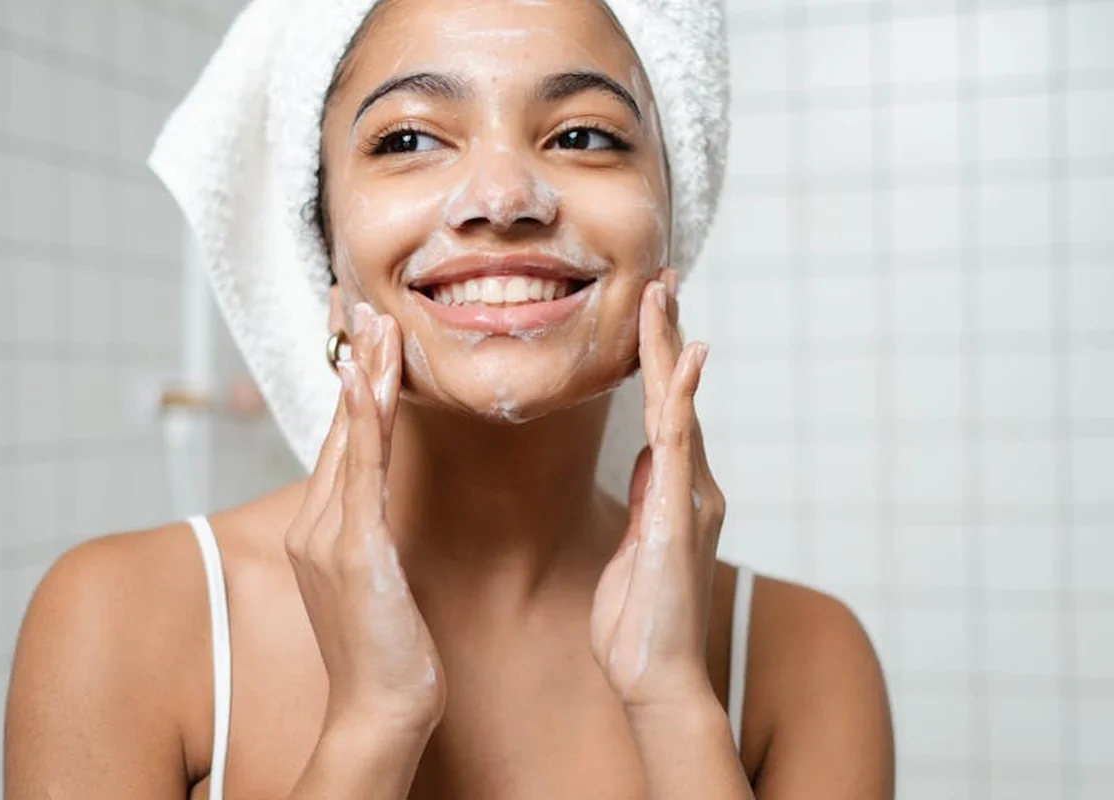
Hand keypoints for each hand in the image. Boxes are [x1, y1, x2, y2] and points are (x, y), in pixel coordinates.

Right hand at [284, 303, 444, 736]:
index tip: (357, 331)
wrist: (378, 711)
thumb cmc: (386, 651)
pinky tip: (366, 379)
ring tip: (373, 320)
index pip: (341, 437)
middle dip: (350, 358)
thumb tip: (384, 502)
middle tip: (358, 300)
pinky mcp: (354, 550)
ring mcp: (329, 534)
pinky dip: (363, 420)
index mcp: (322, 527)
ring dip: (362, 373)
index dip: (351, 381)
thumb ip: (371, 532)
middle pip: (339, 423)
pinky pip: (361, 471)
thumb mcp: (376, 579)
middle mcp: (316, 522)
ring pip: (349, 436)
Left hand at [590, 270, 725, 711]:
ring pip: (677, 405)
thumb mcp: (635, 549)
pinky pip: (678, 442)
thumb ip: (647, 499)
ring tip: (663, 294)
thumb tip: (650, 458)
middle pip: (674, 395)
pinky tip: (682, 357)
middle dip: (667, 336)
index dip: (656, 360)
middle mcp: (690, 485)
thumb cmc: (641, 624)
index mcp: (674, 491)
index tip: (651, 312)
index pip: (664, 410)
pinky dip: (680, 396)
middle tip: (663, 280)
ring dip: (669, 348)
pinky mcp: (678, 513)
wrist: (655, 677)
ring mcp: (688, 496)